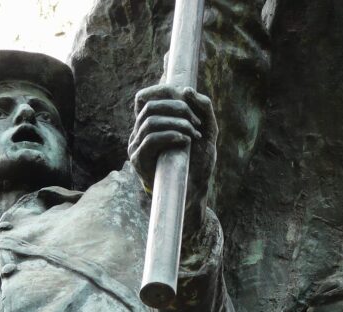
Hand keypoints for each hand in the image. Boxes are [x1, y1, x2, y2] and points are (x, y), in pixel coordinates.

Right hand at [129, 85, 217, 218]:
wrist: (194, 191)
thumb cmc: (198, 161)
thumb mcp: (206, 131)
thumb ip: (203, 108)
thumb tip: (186, 89)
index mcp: (150, 123)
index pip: (145, 97)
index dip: (164, 92)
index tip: (186, 99)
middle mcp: (139, 133)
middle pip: (149, 106)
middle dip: (177, 108)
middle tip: (196, 122)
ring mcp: (136, 146)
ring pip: (150, 122)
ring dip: (176, 123)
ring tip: (193, 133)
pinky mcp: (139, 161)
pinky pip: (150, 139)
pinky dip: (169, 135)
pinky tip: (184, 140)